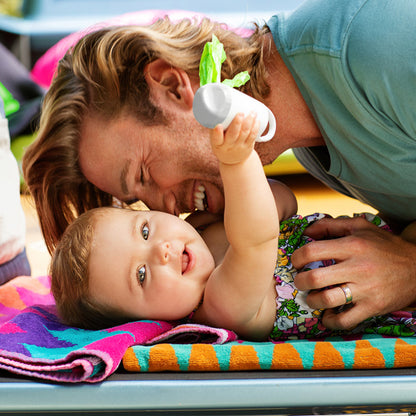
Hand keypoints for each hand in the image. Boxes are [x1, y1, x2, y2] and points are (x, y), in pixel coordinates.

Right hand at [210, 112, 259, 164]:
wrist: (233, 161)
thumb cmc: (222, 145)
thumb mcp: (215, 139)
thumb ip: (213, 126)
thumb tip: (214, 106)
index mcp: (218, 144)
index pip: (216, 139)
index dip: (217, 133)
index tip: (218, 126)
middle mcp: (228, 146)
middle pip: (233, 134)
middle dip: (237, 123)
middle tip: (240, 113)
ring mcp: (239, 147)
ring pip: (245, 134)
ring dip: (249, 122)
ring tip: (252, 112)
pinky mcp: (248, 146)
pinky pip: (253, 136)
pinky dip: (255, 127)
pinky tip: (257, 120)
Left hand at [291, 216, 415, 329]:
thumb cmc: (383, 245)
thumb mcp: (360, 227)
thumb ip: (330, 225)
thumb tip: (307, 231)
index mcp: (352, 245)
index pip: (312, 252)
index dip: (296, 258)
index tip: (296, 262)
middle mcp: (358, 267)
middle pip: (315, 278)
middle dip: (300, 281)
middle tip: (300, 281)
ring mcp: (366, 289)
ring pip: (327, 300)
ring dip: (311, 300)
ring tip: (311, 297)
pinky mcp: (373, 307)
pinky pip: (346, 320)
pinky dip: (331, 321)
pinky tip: (326, 314)